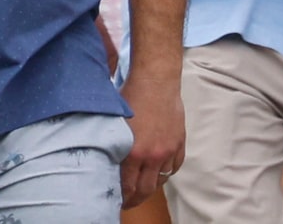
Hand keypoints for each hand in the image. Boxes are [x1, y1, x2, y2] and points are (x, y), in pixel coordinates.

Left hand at [118, 64, 185, 206]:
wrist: (156, 80)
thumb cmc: (131, 98)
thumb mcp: (114, 125)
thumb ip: (112, 148)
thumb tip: (103, 166)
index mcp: (133, 153)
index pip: (127, 188)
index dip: (121, 198)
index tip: (116, 200)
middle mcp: (153, 155)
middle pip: (145, 190)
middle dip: (135, 199)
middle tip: (127, 201)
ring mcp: (168, 149)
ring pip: (161, 180)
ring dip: (151, 186)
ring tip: (142, 186)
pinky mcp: (179, 142)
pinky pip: (175, 167)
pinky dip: (167, 172)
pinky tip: (158, 171)